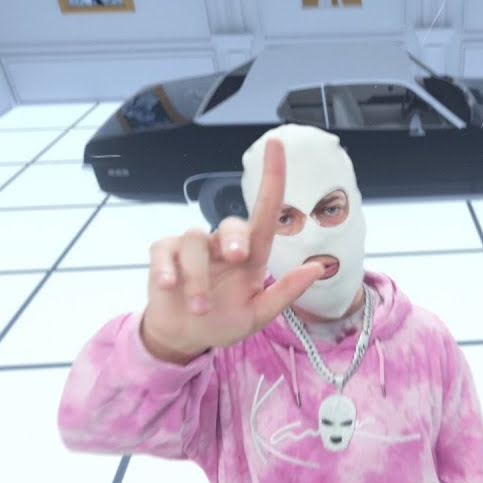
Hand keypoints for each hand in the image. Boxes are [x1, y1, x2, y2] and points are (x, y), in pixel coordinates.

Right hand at [140, 138, 323, 362]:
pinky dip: (166, 268)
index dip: (272, 176)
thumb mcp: (258, 315)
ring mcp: (192, 249)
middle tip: (236, 259)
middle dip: (234, 238)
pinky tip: (168, 285)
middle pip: (230, 223)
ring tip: (199, 308)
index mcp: (251, 255)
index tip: (276, 144)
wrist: (185, 338)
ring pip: (195, 240)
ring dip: (197, 277)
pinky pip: (164, 250)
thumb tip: (318, 268)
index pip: (266, 210)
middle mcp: (222, 245)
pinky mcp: (164, 255)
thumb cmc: (223, 322)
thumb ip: (286, 292)